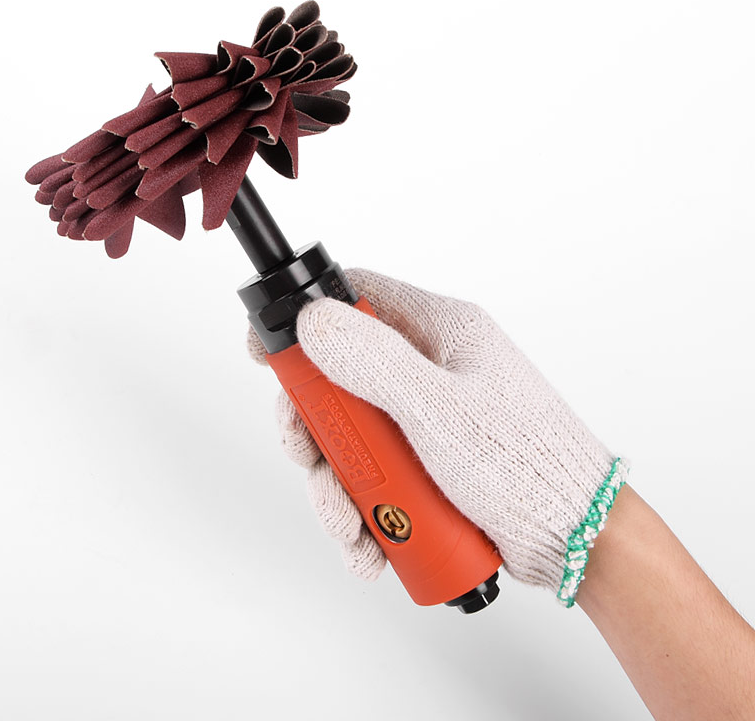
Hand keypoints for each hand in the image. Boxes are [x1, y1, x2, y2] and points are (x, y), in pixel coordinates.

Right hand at [248, 268, 627, 604]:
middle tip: (307, 456)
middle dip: (316, 426)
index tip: (268, 354)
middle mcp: (429, 369)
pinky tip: (369, 544)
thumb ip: (374, 363)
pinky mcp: (426, 463)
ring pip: (353, 437)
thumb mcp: (441, 409)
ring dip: (338, 485)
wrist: (575, 537)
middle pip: (341, 379)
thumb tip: (312, 321)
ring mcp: (426, 418)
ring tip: (351, 527)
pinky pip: (375, 476)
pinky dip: (364, 512)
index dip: (306, 318)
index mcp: (441, 332)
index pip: (359, 298)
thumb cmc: (526, 463)